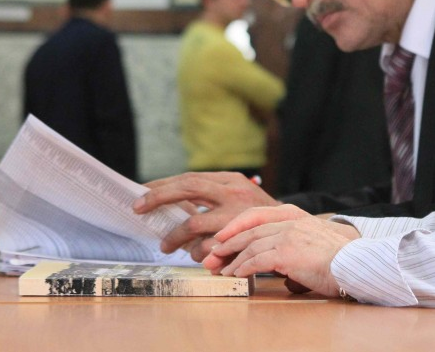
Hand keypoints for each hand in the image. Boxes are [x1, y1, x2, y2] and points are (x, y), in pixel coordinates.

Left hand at [132, 171, 278, 256]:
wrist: (296, 232)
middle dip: (159, 197)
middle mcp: (234, 191)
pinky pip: (208, 247)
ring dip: (174, 236)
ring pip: (193, 222)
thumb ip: (214, 199)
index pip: (190, 177)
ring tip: (165, 245)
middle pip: (188, 187)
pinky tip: (195, 257)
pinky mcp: (240, 237)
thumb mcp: (242, 199)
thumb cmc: (263, 218)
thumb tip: (176, 206)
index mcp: (232, 180)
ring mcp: (237, 214)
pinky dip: (196, 252)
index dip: (164, 185)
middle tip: (138, 208)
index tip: (143, 191)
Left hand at [202, 204, 359, 297]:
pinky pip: (256, 261)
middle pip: (249, 231)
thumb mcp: (315, 240)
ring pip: (250, 246)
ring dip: (231, 259)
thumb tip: (285, 267)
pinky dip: (242, 268)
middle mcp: (289, 221)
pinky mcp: (286, 253)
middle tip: (211, 256)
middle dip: (227, 244)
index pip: (257, 214)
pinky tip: (235, 275)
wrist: (355, 262)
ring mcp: (287, 236)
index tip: (222, 236)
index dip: (237, 225)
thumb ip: (296, 244)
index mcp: (295, 215)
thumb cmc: (340, 257)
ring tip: (220, 270)